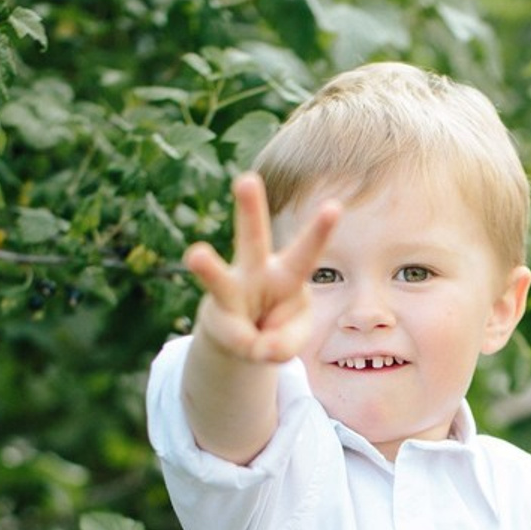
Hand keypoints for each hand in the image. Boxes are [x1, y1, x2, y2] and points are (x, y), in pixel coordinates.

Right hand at [184, 172, 340, 363]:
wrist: (242, 339)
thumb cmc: (276, 327)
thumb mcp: (293, 338)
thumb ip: (286, 343)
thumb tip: (261, 348)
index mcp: (289, 273)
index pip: (307, 250)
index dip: (320, 231)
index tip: (334, 206)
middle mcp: (256, 272)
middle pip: (253, 238)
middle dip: (250, 209)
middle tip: (246, 179)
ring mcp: (231, 291)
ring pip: (219, 278)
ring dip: (207, 267)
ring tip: (196, 255)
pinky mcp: (215, 314)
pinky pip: (237, 337)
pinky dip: (251, 350)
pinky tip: (256, 350)